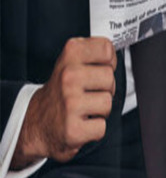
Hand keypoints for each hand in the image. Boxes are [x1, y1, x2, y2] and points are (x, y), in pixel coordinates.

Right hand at [13, 37, 116, 167]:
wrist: (37, 123)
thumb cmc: (60, 92)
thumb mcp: (70, 62)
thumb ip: (92, 52)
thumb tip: (115, 49)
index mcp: (70, 56)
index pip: (106, 49)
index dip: (108, 61)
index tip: (100, 67)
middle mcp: (68, 77)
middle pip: (110, 78)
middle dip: (104, 88)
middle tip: (89, 93)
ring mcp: (71, 103)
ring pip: (108, 102)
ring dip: (100, 110)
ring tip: (85, 108)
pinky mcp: (74, 129)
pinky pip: (102, 126)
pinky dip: (94, 128)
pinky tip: (81, 122)